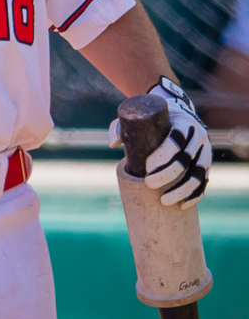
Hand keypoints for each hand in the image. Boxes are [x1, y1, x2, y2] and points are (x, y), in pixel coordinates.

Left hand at [108, 77, 210, 207]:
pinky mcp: (206, 163)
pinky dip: (195, 194)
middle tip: (148, 183)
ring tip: (164, 201)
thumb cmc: (153, 117)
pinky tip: (183, 205)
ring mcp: (205, 150)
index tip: (147, 167)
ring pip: (197, 174)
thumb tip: (113, 144)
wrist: (179, 113)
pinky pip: (203, 181)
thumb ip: (120, 126)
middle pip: (186, 159)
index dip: (163, 155)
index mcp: (183, 122)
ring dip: (182, 190)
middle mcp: (198, 136)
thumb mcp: (137, 115)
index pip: (175, 140)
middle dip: (168, 174)